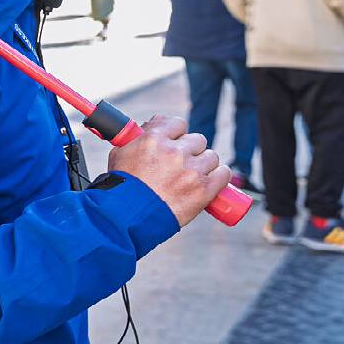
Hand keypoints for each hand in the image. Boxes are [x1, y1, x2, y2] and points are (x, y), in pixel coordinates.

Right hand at [107, 115, 229, 226]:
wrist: (126, 219)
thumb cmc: (121, 187)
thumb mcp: (120, 152)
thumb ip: (137, 136)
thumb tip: (152, 125)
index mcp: (155, 139)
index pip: (178, 123)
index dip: (177, 134)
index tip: (175, 142)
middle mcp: (175, 152)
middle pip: (197, 140)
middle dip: (191, 150)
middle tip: (182, 163)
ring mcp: (191, 171)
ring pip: (211, 156)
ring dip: (205, 164)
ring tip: (194, 176)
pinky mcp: (203, 190)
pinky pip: (223, 174)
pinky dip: (220, 176)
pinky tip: (213, 180)